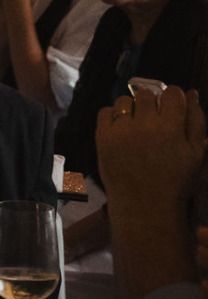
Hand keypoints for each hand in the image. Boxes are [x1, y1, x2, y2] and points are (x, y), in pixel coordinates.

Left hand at [96, 85, 206, 218]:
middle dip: (152, 103)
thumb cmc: (176, 181)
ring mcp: (121, 130)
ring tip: (136, 125)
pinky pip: (105, 111)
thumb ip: (196, 121)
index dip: (173, 98)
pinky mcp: (103, 137)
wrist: (145, 205)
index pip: (172, 94)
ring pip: (124, 100)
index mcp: (172, 128)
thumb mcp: (196, 153)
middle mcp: (145, 125)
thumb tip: (190, 93)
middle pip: (146, 95)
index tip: (171, 107)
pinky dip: (113, 116)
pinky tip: (122, 130)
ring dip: (131, 108)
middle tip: (154, 119)